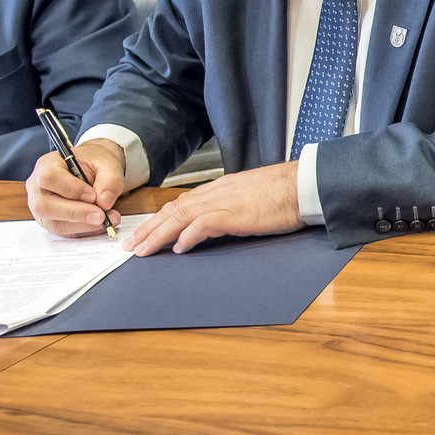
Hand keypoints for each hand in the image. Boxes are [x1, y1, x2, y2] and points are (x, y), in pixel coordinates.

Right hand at [26, 138, 125, 237]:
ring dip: (83, 224)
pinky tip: (101, 224)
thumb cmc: (96, 163)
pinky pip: (64, 231)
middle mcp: (38, 187)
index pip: (49, 178)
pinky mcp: (51, 221)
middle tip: (101, 215)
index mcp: (47, 164)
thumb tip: (104, 203)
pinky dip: (85, 229)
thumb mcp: (108, 164)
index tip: (93, 196)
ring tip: (107, 218)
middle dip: (75, 213)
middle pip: (44, 206)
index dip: (71, 189)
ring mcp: (42, 206)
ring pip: (53, 223)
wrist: (95, 169)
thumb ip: (109, 180)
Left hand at [127, 162, 303, 255]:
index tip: (145, 231)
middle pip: (174, 210)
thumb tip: (219, 221)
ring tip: (142, 250)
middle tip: (131, 246)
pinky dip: (188, 235)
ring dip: (158, 234)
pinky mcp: (235, 214)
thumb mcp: (251, 196)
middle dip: (150, 228)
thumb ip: (232, 206)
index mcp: (221, 188)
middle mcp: (217, 192)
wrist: (303, 184)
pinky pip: (204, 224)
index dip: (160, 218)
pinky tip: (178, 247)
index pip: (181, 203)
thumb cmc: (285, 191)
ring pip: (181, 216)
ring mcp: (225, 202)